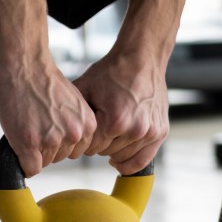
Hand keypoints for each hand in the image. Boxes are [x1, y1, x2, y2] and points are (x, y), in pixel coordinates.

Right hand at [0, 59, 96, 176]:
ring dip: (33, 151)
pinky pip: (30, 168)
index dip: (60, 142)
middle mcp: (73, 134)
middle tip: (34, 125)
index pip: (76, 150)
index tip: (49, 130)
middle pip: (60, 158)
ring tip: (27, 126)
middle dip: (46, 146)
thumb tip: (65, 140)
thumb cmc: (42, 78)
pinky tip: (19, 142)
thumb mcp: (72, 102)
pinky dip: (22, 161)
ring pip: (44, 163)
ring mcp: (52, 140)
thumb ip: (73, 123)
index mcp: (87, 124)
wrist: (23, 64)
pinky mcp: (31, 144)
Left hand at [73, 49, 168, 174]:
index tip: (83, 128)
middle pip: (105, 153)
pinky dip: (130, 163)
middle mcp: (135, 130)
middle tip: (97, 126)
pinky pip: (143, 160)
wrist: (142, 58)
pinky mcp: (160, 133)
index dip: (83, 139)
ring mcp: (150, 133)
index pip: (90, 147)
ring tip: (109, 133)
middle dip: (97, 143)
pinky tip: (118, 160)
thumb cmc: (112, 72)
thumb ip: (72, 114)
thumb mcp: (84, 88)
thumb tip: (61, 135)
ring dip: (113, 149)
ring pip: (122, 158)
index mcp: (115, 122)